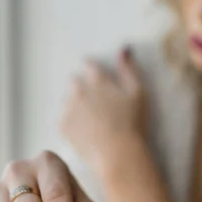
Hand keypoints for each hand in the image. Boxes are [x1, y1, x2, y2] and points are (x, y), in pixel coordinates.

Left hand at [60, 46, 147, 171]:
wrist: (118, 153)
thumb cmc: (133, 122)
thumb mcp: (138, 92)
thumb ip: (129, 69)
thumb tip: (123, 48)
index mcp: (98, 80)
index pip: (89, 65)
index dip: (92, 69)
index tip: (95, 76)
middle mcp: (79, 91)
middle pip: (74, 81)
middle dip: (81, 87)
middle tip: (94, 102)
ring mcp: (69, 108)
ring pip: (67, 100)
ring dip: (75, 105)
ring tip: (90, 120)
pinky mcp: (63, 126)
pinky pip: (63, 119)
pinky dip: (71, 123)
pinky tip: (84, 132)